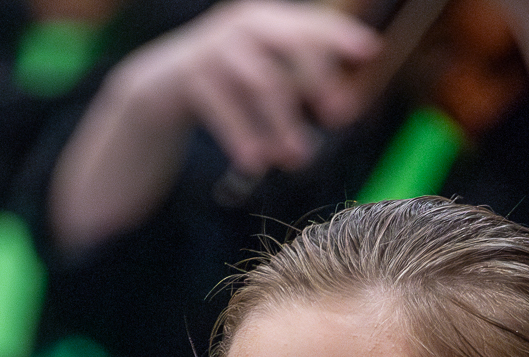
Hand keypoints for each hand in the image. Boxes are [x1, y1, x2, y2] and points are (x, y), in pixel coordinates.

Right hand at [115, 0, 380, 175]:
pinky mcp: (189, 76)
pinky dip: (241, 134)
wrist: (157, 88)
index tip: (371, 50)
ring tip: (298, 158)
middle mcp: (241, 25)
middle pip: (289, 43)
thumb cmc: (226, 87)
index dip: (340, 34)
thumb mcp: (265, 76)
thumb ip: (302, 83)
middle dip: (318, 78)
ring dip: (283, 121)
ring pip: (259, 81)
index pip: (310, 23)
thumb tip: (349, 106)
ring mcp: (213, 47)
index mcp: (267, 21)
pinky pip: (222, 106)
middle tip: (340, 117)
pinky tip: (256, 163)